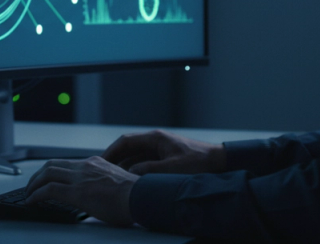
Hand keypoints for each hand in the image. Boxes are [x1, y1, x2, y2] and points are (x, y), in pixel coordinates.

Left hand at [25, 156, 138, 225]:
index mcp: (95, 163)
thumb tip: (99, 193)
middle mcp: (85, 166)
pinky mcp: (77, 192)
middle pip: (52, 165)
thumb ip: (104, 182)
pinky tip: (31, 202)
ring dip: (33, 184)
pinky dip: (36, 195)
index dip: (52, 171)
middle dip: (37, 176)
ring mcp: (80, 177)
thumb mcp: (116, 182)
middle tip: (31, 186)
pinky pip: (49, 190)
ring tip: (28, 194)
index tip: (46, 179)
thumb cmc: (135, 196)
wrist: (142, 197)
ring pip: (47, 174)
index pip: (67, 163)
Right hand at [102, 129, 226, 174]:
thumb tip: (129, 173)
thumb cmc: (199, 162)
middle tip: (104, 173)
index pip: (125, 141)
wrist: (219, 161)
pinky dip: (137, 171)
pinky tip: (133, 181)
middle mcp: (156, 141)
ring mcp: (161, 149)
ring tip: (116, 179)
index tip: (101, 162)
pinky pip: (146, 163)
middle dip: (115, 160)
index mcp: (155, 138)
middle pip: (129, 149)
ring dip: (126, 167)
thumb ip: (149, 170)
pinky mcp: (167, 158)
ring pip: (136, 157)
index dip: (111, 152)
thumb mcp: (172, 168)